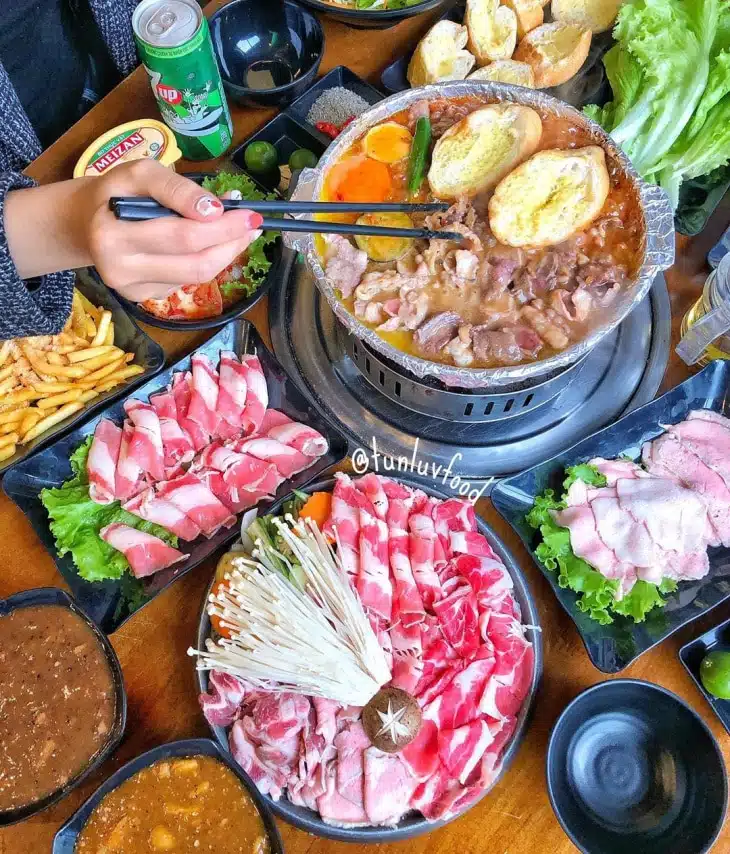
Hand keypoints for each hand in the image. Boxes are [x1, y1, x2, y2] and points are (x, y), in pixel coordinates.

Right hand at [5, 161, 262, 301]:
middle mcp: (118, 266)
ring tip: (240, 232)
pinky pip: (186, 281)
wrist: (86, 225)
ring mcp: (131, 288)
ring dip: (226, 253)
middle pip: (193, 260)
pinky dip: (205, 261)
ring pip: (196, 275)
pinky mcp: (142, 298)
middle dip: (231, 241)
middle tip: (253, 223)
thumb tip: (216, 210)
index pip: (179, 233)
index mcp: (112, 232)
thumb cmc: (117, 193)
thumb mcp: (140, 173)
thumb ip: (176, 188)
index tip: (246, 214)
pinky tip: (208, 245)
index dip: (219, 226)